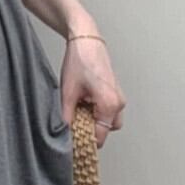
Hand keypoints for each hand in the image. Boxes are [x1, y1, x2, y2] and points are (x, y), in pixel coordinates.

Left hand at [60, 31, 124, 149]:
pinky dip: (98, 112)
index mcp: (109, 105)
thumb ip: (66, 117)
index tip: (73, 144)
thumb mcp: (67, 93)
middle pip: (106, 131)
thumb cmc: (80, 61)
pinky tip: (84, 103)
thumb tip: (65, 134)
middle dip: (91, 131)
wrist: (86, 39)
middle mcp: (118, 103)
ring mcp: (119, 97)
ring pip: (109, 121)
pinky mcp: (116, 92)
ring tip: (78, 111)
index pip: (100, 137)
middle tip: (74, 126)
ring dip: (95, 121)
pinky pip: (109, 111)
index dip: (85, 143)